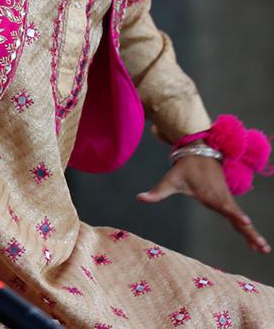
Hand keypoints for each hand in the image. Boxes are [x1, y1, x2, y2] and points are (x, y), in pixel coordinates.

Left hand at [138, 155, 270, 252]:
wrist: (198, 151)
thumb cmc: (184, 168)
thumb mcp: (170, 180)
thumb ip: (157, 192)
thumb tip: (140, 198)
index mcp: (212, 195)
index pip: (227, 208)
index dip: (236, 216)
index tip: (247, 223)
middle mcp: (222, 199)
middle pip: (239, 219)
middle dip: (251, 233)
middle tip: (263, 248)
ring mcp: (226, 199)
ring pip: (241, 219)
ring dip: (252, 233)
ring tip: (263, 249)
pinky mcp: (226, 200)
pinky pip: (238, 216)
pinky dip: (246, 227)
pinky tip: (253, 240)